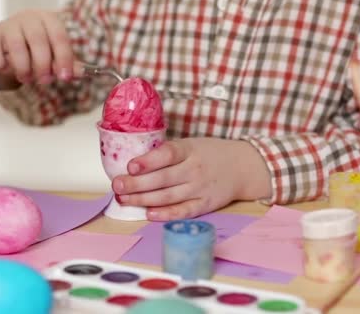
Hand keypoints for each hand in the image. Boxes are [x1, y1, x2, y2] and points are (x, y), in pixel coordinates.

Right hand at [0, 9, 75, 85]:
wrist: (13, 40)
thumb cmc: (40, 49)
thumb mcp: (56, 55)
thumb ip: (69, 65)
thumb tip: (82, 73)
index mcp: (49, 20)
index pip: (59, 37)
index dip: (63, 59)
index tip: (65, 77)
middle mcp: (29, 18)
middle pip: (38, 40)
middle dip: (43, 65)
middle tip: (45, 81)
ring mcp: (9, 24)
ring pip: (16, 46)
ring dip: (23, 68)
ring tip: (26, 78)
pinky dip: (0, 64)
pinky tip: (6, 68)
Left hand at [112, 138, 271, 220]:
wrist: (242, 167)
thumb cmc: (209, 154)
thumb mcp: (191, 145)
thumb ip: (168, 153)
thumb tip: (133, 163)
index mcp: (190, 150)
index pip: (167, 154)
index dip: (148, 161)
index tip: (131, 166)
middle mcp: (194, 169)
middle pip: (162, 178)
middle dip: (136, 184)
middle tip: (117, 186)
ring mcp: (200, 189)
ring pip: (167, 196)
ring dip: (143, 199)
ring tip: (124, 199)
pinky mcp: (205, 205)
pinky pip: (183, 211)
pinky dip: (166, 214)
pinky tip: (149, 214)